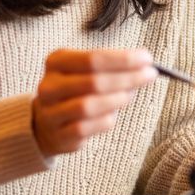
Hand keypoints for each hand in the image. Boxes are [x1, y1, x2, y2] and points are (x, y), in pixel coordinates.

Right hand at [32, 49, 156, 156]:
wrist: (45, 123)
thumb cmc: (75, 90)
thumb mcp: (84, 70)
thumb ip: (110, 66)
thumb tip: (144, 65)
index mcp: (56, 62)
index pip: (93, 58)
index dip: (123, 59)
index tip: (147, 59)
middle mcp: (49, 87)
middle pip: (93, 81)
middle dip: (127, 78)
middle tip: (149, 75)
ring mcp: (51, 113)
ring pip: (88, 106)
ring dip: (117, 99)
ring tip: (130, 94)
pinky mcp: (59, 136)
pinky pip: (87, 128)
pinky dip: (106, 119)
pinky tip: (113, 114)